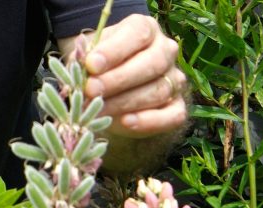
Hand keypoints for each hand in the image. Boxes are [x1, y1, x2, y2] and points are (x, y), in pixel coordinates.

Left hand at [83, 14, 187, 137]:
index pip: (137, 34)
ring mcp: (174, 80)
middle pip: (152, 63)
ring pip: (158, 90)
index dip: (114, 51)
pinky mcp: (177, 107)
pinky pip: (173, 116)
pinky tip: (127, 122)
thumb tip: (84, 67)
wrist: (108, 95)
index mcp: (145, 30)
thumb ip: (85, 59)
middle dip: (118, 79)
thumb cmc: (97, 69)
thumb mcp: (86, 58)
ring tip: (98, 109)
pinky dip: (150, 121)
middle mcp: (165, 51)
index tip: (91, 65)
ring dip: (125, 103)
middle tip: (91, 90)